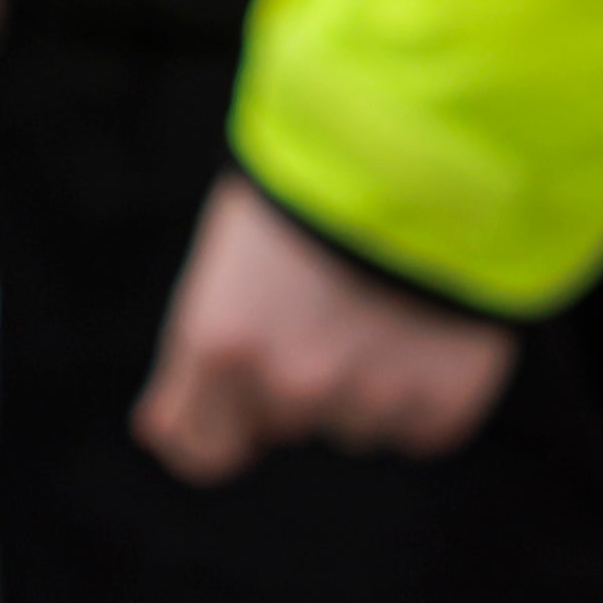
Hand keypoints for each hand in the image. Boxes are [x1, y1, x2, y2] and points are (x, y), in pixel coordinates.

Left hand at [132, 173, 515, 483]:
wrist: (420, 151)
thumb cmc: (306, 191)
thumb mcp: (226, 264)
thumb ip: (200, 358)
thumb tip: (158, 435)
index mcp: (221, 344)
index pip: (199, 451)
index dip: (210, 431)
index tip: (223, 412)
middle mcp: (294, 383)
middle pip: (282, 423)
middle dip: (293, 380)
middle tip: (316, 305)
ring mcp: (373, 399)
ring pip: (355, 422)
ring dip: (362, 382)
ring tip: (374, 301)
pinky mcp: (445, 402)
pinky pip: (421, 425)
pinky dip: (423, 388)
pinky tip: (421, 327)